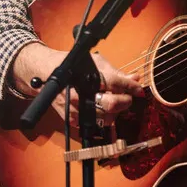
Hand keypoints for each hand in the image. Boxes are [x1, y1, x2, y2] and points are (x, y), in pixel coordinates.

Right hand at [12, 44, 146, 126]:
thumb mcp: (96, 63)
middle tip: (128, 97)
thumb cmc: (73, 66)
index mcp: (89, 75)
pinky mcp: (72, 118)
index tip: (140, 90)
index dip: (132, 87)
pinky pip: (94, 124)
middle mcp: (82, 93)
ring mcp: (76, 108)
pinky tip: (102, 109)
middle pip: (112, 103)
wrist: (47, 74)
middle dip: (125, 101)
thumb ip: (116, 73)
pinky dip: (102, 117)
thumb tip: (135, 78)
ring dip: (115, 111)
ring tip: (115, 102)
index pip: (117, 82)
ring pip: (105, 117)